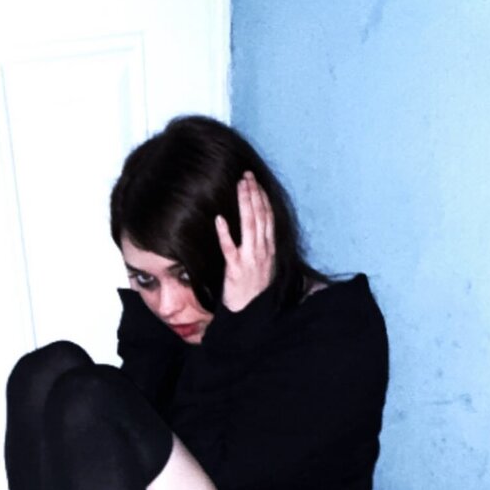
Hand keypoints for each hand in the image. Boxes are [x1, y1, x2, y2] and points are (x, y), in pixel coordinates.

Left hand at [215, 171, 276, 312]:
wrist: (252, 313)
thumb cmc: (255, 292)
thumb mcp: (264, 267)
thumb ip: (261, 248)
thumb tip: (258, 232)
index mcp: (269, 249)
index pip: (268, 219)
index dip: (263, 199)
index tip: (256, 183)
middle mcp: (263, 251)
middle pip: (260, 217)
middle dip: (254, 194)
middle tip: (246, 176)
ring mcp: (250, 259)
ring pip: (250, 226)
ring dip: (245, 204)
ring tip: (240, 186)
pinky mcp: (236, 269)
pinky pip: (230, 248)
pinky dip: (225, 233)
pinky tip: (220, 219)